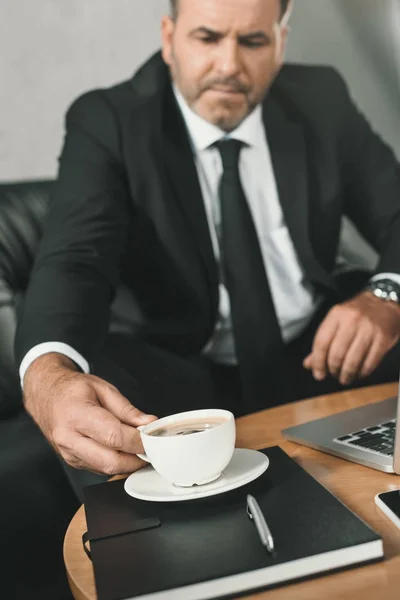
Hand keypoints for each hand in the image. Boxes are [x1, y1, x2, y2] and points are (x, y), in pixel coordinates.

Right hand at [23, 353, 157, 474]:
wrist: (46, 397)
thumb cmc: (72, 390)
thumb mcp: (102, 388)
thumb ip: (126, 409)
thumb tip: (148, 424)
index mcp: (76, 415)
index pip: (113, 436)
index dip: (137, 440)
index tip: (152, 437)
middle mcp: (69, 438)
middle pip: (111, 461)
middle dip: (136, 458)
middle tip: (150, 447)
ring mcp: (69, 454)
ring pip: (107, 469)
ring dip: (128, 463)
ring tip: (138, 446)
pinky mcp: (73, 462)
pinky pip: (100, 469)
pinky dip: (117, 462)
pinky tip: (123, 450)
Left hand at [303, 292, 399, 385]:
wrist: (384, 303)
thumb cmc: (357, 315)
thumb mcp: (337, 322)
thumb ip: (323, 342)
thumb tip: (309, 364)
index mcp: (336, 315)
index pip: (321, 343)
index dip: (318, 362)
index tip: (318, 374)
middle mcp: (352, 320)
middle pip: (337, 354)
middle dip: (333, 370)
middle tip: (334, 375)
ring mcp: (369, 329)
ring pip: (352, 361)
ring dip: (347, 375)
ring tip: (345, 378)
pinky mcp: (383, 338)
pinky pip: (369, 362)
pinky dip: (362, 372)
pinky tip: (359, 373)